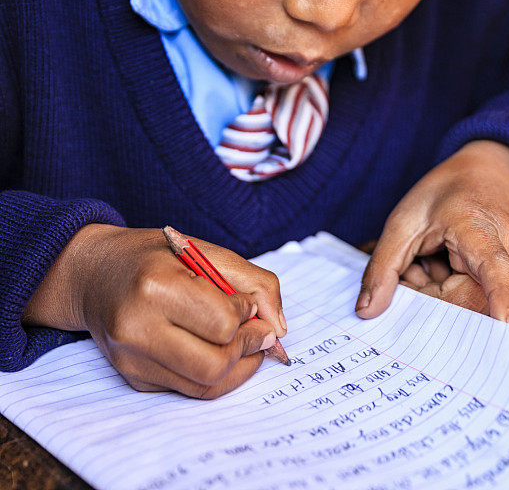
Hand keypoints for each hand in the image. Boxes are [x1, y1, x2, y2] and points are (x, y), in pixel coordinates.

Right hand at [23, 225, 284, 397]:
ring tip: (243, 341)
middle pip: (215, 365)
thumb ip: (254, 282)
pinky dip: (215, 375)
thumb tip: (279, 328)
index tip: (247, 303)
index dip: (247, 315)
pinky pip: (189, 390)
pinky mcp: (133, 379)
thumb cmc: (156, 257)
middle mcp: (136, 329)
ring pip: (205, 386)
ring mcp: (131, 360)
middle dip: (247, 349)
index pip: (222, 323)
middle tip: (258, 331)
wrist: (96, 274)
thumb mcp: (206, 251)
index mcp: (155, 286)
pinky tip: (219, 349)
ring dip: (238, 366)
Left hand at [355, 140, 508, 323]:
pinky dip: (455, 290)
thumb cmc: (449, 193)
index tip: (505, 325)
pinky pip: (480, 304)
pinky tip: (449, 263)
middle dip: (427, 292)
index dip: (499, 300)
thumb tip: (368, 312)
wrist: (490, 174)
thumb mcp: (405, 220)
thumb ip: (384, 267)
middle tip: (412, 263)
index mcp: (484, 233)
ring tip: (433, 255)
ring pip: (468, 308)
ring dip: (439, 291)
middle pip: (462, 304)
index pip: (494, 272)